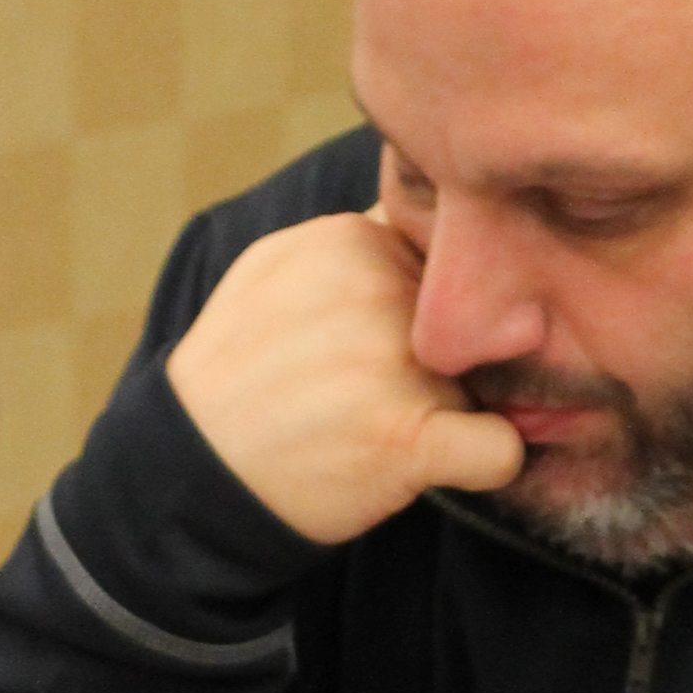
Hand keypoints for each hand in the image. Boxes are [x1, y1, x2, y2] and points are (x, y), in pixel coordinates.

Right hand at [165, 214, 526, 546]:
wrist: (191, 472)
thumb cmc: (242, 378)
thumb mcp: (275, 272)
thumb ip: (353, 244)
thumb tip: (433, 221)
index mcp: (352, 238)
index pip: (446, 261)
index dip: (433, 308)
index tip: (388, 341)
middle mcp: (378, 289)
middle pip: (471, 320)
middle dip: (448, 358)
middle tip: (375, 393)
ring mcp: (396, 363)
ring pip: (486, 381)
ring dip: (456, 408)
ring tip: (378, 428)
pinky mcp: (410, 438)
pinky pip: (501, 448)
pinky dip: (487, 463)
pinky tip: (440, 465)